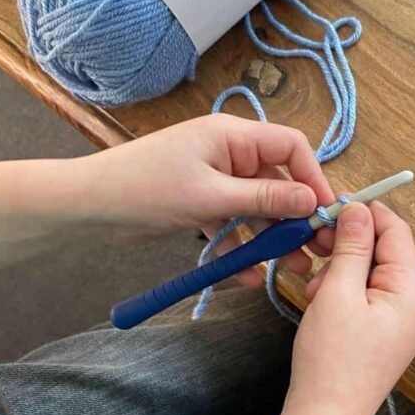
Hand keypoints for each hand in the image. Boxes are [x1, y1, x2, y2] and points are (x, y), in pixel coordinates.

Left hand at [75, 114, 334, 283]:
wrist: (88, 208)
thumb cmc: (144, 189)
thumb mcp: (210, 196)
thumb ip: (263, 199)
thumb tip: (310, 201)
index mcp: (233, 137)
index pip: (291, 147)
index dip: (313, 178)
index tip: (325, 214)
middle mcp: (229, 154)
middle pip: (278, 183)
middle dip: (295, 218)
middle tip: (315, 250)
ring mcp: (215, 180)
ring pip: (257, 209)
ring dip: (272, 238)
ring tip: (290, 269)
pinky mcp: (201, 204)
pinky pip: (232, 224)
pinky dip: (240, 247)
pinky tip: (248, 277)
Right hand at [286, 201, 414, 414]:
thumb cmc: (330, 361)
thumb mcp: (337, 293)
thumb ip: (352, 247)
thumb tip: (359, 209)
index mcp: (411, 294)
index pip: (397, 233)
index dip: (367, 212)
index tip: (333, 204)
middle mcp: (414, 307)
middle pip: (386, 252)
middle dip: (351, 242)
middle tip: (316, 241)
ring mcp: (400, 323)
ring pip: (373, 273)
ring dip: (343, 267)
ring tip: (315, 282)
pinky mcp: (382, 335)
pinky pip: (367, 296)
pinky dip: (343, 289)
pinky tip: (320, 299)